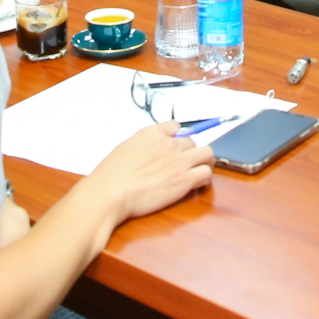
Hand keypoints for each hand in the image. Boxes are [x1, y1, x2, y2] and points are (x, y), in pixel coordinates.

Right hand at [87, 122, 213, 222]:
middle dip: (189, 152)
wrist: (111, 192)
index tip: (175, 145)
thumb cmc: (110, 176)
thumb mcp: (123, 150)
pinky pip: (206, 173)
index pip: (174, 126)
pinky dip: (205, 178)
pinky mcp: (184, 179)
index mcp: (151, 134)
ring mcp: (178, 161)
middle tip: (185, 164)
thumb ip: (140, 147)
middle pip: (191, 142)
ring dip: (204, 162)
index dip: (176, 137)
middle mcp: (168, 144)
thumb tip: (146, 152)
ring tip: (200, 170)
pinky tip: (197, 184)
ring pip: (207, 153)